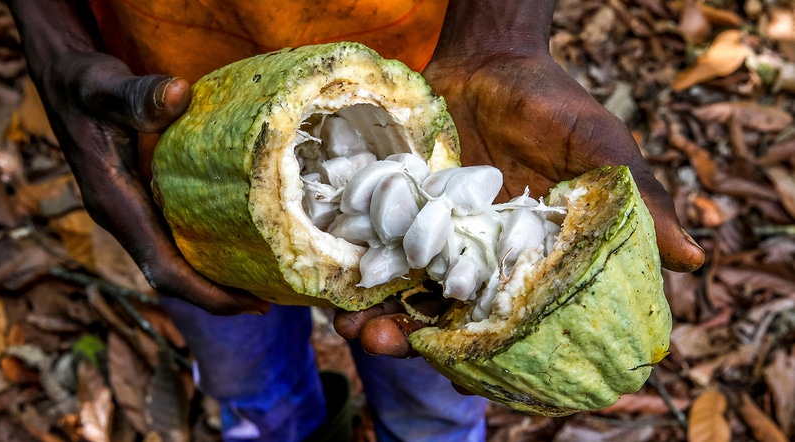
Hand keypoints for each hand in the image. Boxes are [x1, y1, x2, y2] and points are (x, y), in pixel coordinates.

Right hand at [7, 0, 267, 314]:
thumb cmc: (83, 84)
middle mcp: (121, 218)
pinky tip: (232, 243)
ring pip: (170, 262)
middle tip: (267, 301)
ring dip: (210, 278)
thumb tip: (177, 94)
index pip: (162, 268)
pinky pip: (170, 240)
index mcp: (115, 205)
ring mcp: (128, 213)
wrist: (60, 79)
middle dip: (216, 296)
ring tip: (259, 282)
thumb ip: (137, 95)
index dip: (205, 293)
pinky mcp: (136, 201)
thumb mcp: (105, 87)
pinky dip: (201, 252)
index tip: (249, 305)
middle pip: (170, 277)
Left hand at [336, 0, 702, 358]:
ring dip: (377, 317)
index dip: (488, 350)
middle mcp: (479, 259)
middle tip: (387, 347)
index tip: (465, 369)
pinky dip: (356, 273)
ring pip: (405, 293)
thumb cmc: (551, 101)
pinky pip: (376, 253)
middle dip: (418, 340)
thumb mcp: (596, 145)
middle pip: (448, 315)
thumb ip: (635, 198)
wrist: (489, 58)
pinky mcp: (400, 213)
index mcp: (528, 259)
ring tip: (353, 329)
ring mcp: (435, 238)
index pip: (510, 320)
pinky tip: (332, 289)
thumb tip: (694, 259)